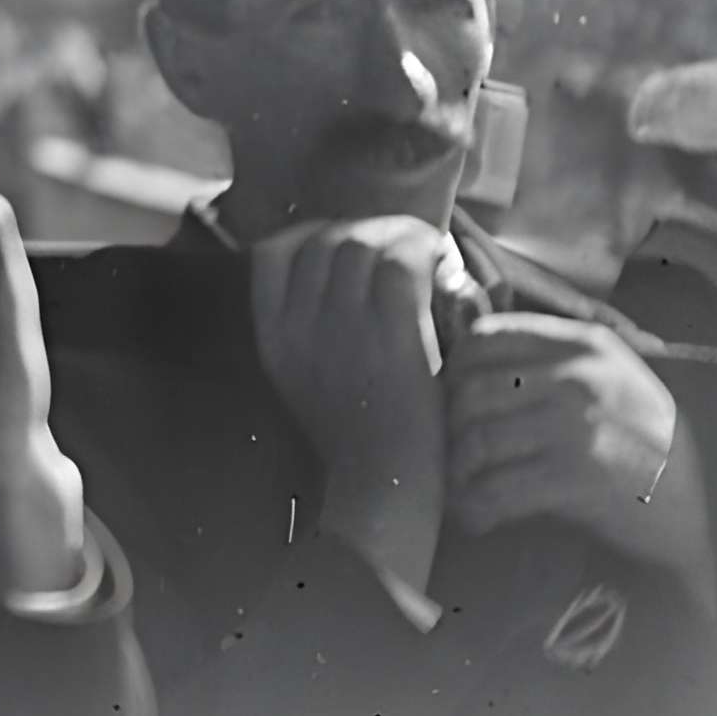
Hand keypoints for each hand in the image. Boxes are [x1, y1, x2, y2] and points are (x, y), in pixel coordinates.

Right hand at [248, 215, 452, 576]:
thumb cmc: (359, 436)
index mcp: (274, 337)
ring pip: (361, 244)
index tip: (348, 243)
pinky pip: (399, 267)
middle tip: (399, 242)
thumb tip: (340, 278)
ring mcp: (344, 331)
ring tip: (424, 247)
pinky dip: (422, 251)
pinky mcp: (391, 339)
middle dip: (363, 229)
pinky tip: (442, 262)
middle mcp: (300, 326)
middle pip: (323, 241)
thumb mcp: (307, 378)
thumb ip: (310, 329)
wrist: (386, 486)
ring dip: (397, 234)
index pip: (274, 253)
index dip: (312, 235)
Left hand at [445, 313, 711, 594]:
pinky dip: (475, 506)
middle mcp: (578, 376)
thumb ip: (548, 359)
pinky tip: (474, 516)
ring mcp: (576, 425)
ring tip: (457, 487)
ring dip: (456, 471)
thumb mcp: (607, 376)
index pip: (486, 337)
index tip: (448, 398)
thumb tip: (460, 360)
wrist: (695, 504)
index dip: (454, 369)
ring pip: (477, 439)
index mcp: (583, 344)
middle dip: (448, 427)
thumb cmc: (639, 439)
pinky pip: (497, 488)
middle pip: (471, 390)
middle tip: (446, 451)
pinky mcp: (574, 477)